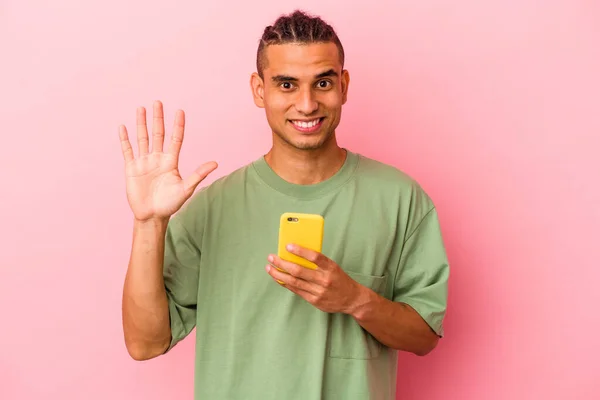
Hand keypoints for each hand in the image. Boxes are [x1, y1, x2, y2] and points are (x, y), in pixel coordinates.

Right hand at [119, 101, 217, 221]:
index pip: (175, 139)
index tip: (180, 111)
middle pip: (158, 134)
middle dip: (158, 119)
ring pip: (142, 138)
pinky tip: (123, 127)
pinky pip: (128, 150)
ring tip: (141, 108)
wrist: (152, 216)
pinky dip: (125, 139)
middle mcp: (157, 158)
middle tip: (158, 102)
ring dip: (141, 124)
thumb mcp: (186, 188)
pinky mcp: (131, 168)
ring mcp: (144, 162)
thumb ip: (198, 174)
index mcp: (171, 162)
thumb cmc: (170, 204)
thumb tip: (215, 163)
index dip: (178, 126)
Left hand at [265, 244, 365, 313]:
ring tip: (269, 268)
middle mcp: (324, 280)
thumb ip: (317, 262)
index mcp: (331, 267)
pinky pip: (296, 291)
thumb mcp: (333, 266)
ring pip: (294, 282)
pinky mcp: (314, 301)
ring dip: (279, 274)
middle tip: (271, 257)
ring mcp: (319, 291)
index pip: (314, 256)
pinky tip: (278, 278)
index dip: (300, 251)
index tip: (287, 246)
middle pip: (298, 270)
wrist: (352, 299)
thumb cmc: (339, 279)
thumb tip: (295, 254)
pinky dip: (285, 284)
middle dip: (282, 263)